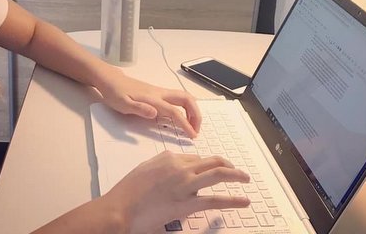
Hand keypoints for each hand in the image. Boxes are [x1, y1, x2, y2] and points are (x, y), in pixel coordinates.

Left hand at [95, 70, 200, 137]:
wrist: (110, 79)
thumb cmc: (115, 93)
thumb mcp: (122, 103)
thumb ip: (139, 108)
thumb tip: (155, 113)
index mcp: (153, 98)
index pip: (175, 112)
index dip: (186, 124)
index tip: (192, 135)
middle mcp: (160, 93)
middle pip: (186, 99)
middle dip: (196, 114)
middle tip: (196, 130)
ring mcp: (160, 92)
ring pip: (184, 98)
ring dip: (192, 110)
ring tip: (192, 125)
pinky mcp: (158, 93)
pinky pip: (178, 99)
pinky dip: (186, 108)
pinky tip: (182, 118)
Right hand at [102, 151, 250, 233]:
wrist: (120, 208)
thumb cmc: (127, 192)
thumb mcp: (144, 170)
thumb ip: (161, 166)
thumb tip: (172, 167)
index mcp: (168, 158)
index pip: (195, 158)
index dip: (206, 165)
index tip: (213, 169)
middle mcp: (180, 167)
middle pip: (211, 161)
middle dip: (227, 164)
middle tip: (236, 170)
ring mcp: (185, 184)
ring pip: (218, 174)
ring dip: (236, 175)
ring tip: (246, 178)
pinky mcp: (187, 203)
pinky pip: (215, 199)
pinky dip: (232, 199)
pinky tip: (243, 200)